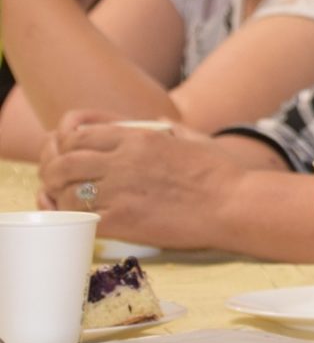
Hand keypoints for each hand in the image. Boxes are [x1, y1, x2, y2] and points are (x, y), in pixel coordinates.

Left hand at [39, 111, 243, 248]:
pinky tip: (78, 222)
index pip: (78, 135)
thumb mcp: (194, 139)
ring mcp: (121, 191)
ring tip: (64, 203)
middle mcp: (123, 160)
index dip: (61, 146)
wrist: (234, 204)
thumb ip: (170, 128)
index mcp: (138, 138)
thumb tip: (157, 119)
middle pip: (63, 162)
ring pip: (66, 192)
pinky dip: (72, 220)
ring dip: (59, 198)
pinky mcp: (123, 220)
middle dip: (50, 172)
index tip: (63, 155)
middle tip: (52, 182)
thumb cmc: (221, 173)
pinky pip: (80, 219)